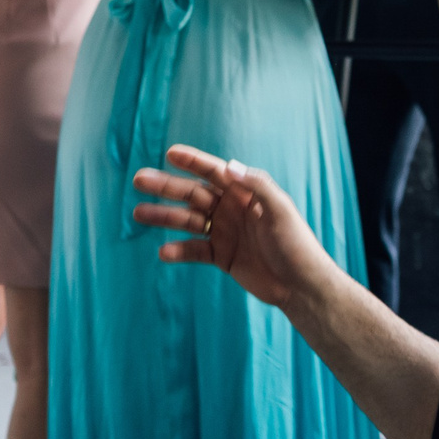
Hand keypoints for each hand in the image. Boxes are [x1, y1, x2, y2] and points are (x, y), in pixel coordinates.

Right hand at [131, 146, 343, 314]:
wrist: (300, 284)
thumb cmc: (295, 243)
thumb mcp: (280, 209)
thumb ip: (256, 185)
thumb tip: (229, 165)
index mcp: (245, 193)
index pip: (214, 172)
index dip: (193, 161)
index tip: (170, 153)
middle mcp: (231, 209)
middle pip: (193, 194)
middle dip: (166, 187)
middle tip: (138, 180)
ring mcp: (224, 232)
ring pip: (187, 220)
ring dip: (164, 216)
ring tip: (138, 213)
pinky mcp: (221, 256)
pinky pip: (194, 250)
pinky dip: (179, 250)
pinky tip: (164, 251)